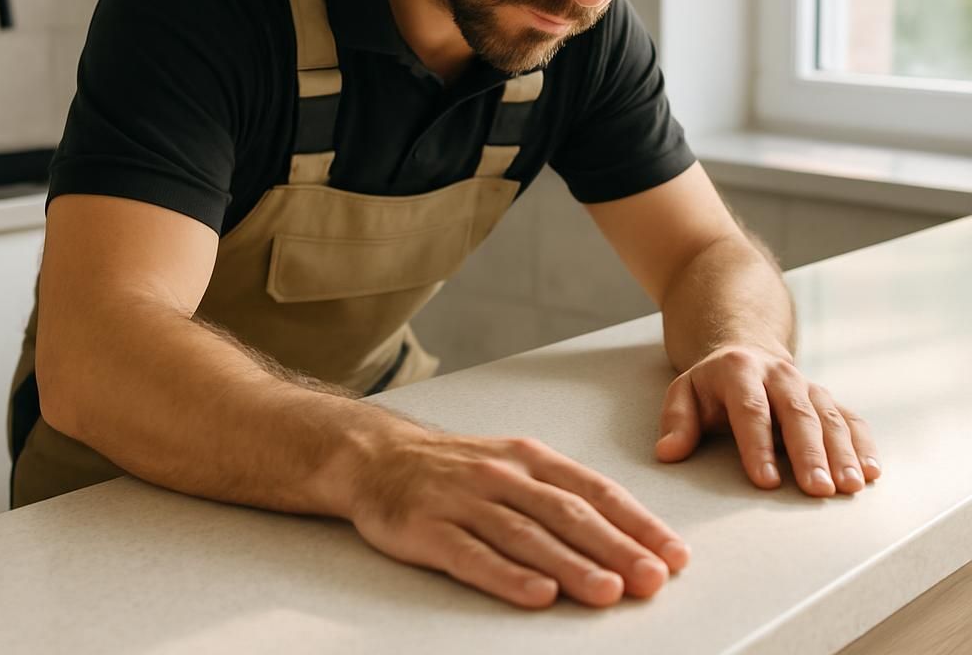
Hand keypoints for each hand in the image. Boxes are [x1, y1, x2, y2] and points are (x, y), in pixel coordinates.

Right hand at [345, 425, 690, 608]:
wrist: (378, 456)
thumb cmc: (455, 468)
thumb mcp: (511, 465)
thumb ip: (557, 496)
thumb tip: (622, 537)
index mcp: (529, 457)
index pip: (594, 489)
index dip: (636, 522)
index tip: (674, 553)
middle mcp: (501, 474)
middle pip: (566, 513)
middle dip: (615, 547)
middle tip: (653, 578)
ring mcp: (464, 499)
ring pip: (526, 535)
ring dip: (570, 565)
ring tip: (608, 592)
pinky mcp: (428, 527)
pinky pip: (472, 555)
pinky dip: (507, 576)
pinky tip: (535, 594)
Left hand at [654, 344, 881, 495]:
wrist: (745, 348)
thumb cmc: (712, 384)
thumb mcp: (685, 392)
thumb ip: (677, 421)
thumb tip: (668, 452)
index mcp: (739, 371)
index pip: (750, 409)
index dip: (757, 446)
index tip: (765, 482)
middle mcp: (778, 375)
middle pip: (797, 414)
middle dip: (809, 453)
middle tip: (817, 490)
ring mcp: (807, 385)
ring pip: (829, 417)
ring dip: (842, 453)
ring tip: (850, 487)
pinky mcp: (828, 398)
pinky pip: (851, 419)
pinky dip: (864, 444)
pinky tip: (872, 472)